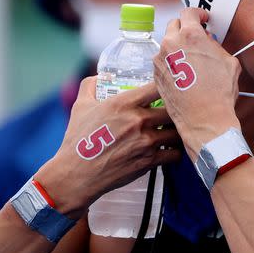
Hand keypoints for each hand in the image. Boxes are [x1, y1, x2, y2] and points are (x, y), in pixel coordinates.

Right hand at [35, 77, 181, 217]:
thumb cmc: (77, 140)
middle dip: (175, 110)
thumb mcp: (80, 106)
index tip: (167, 89)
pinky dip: (174, 152)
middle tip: (173, 113)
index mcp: (123, 103)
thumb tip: (98, 77)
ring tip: (172, 132)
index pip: (158, 86)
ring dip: (176, 131)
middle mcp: (138, 120)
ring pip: (176, 132)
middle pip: (173, 109)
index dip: (167, 86)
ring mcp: (146, 142)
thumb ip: (90, 86)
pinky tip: (169, 150)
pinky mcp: (149, 161)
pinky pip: (175, 154)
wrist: (77, 174)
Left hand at [153, 8, 241, 159]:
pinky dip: (171, 61)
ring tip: (190, 58)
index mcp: (190, 35)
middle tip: (196, 38)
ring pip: (167, 43)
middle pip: (174, 25)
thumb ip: (215, 45)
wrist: (204, 119)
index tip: (203, 19)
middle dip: (185, 28)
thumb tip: (208, 41)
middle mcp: (171, 43)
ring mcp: (160, 59)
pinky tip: (183, 72)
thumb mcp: (229, 62)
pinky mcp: (155, 74)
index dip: (198, 14)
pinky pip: (162, 60)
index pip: (189, 12)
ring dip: (177, 46)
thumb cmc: (219, 92)